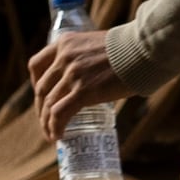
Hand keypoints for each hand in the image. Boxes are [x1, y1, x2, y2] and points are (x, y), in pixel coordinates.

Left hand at [27, 20, 123, 140]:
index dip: (35, 84)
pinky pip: (60, 113)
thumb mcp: (98, 44)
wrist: (145, 49)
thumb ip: (88, 56)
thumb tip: (95, 73)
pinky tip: (58, 136)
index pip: (36, 64)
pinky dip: (55, 127)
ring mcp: (72, 74)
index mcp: (65, 43)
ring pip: (48, 103)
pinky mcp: (83, 91)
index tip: (41, 96)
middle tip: (47, 121)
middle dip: (41, 108)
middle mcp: (64, 57)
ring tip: (51, 134)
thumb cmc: (131, 48)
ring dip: (47, 123)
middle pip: (42, 88)